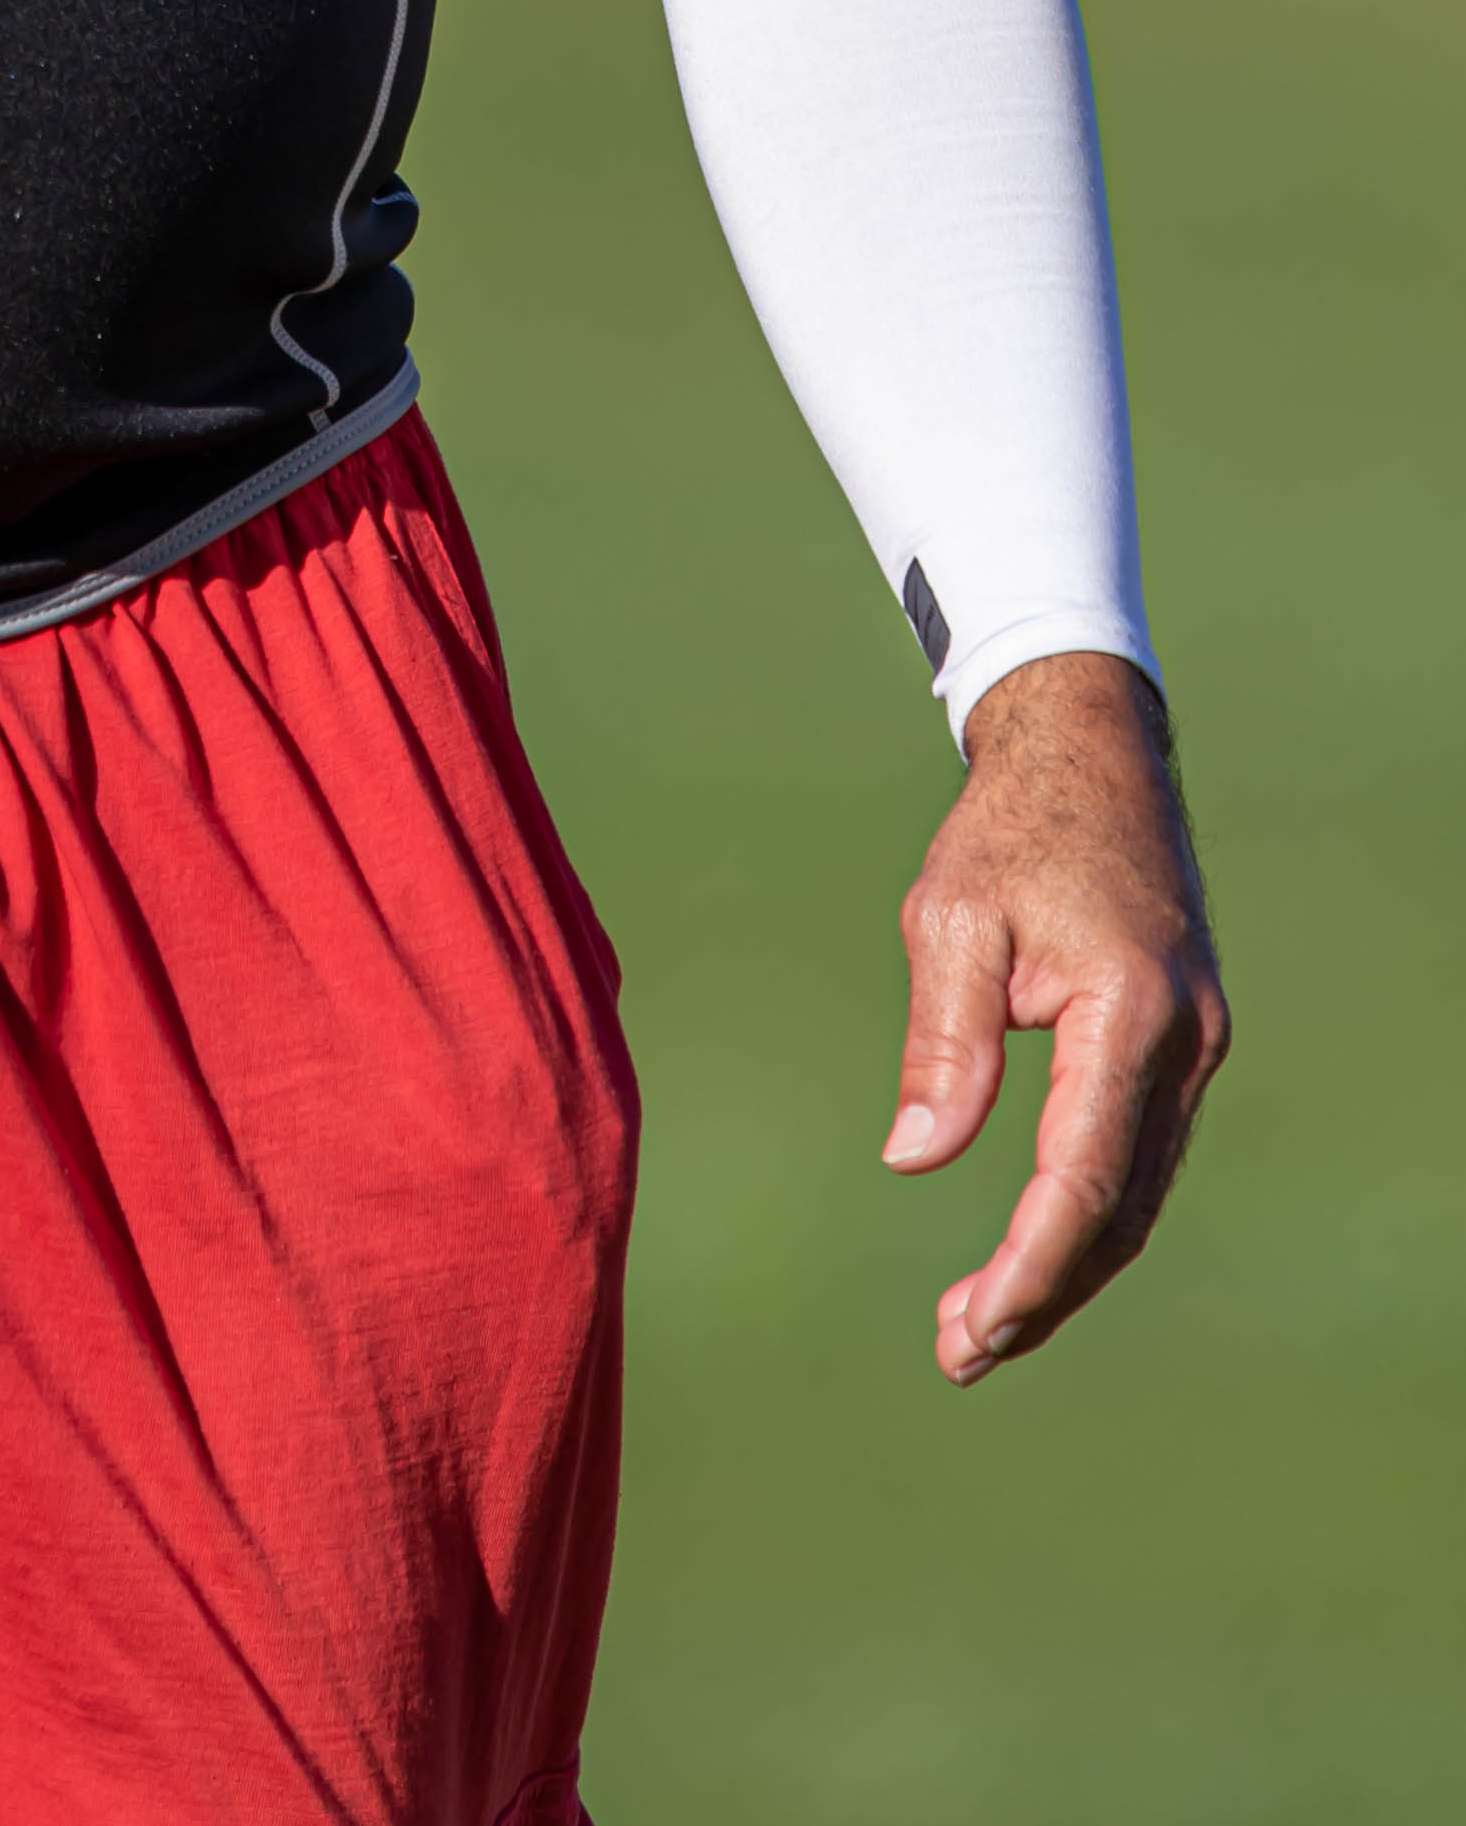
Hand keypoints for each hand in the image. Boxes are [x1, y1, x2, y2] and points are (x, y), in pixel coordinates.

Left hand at [881, 649, 1225, 1381]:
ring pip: (1136, 1194)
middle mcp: (1184, 1044)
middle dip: (1045, 1291)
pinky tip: (1033, 1249)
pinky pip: (1139, 1157)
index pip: (1082, 1180)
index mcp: (1130, 1014)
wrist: (1090, 757)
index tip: (970, 1329)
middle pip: (1120, 1210)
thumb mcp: (952, 916)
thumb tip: (915, 1161)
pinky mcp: (1181, 1046)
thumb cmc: (1010, 830)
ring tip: (981, 1327)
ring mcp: (1195, 1049)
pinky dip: (1089, 1215)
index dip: (1029, 1266)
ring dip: (1066, 1266)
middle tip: (962, 1353)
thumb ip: (944, 1042)